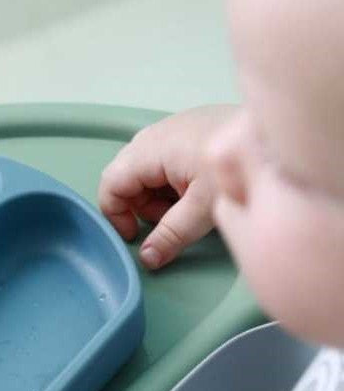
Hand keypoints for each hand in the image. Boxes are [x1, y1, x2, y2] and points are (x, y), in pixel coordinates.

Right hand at [98, 105, 237, 269]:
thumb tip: (148, 260)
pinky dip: (169, 183)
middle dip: (138, 207)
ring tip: (185, 207)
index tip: (135, 237)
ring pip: (142, 171)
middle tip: (166, 222)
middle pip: (124, 178)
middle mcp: (154, 135)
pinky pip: (161, 162)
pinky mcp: (187, 131)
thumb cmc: (242, 164)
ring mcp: (171, 130)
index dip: (115, 216)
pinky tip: (195, 191)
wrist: (279, 134)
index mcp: (151, 150)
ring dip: (155, 196)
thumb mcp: (203, 209)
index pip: (110, 185)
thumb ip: (170, 236)